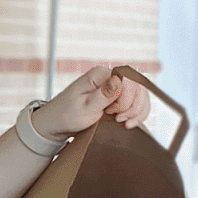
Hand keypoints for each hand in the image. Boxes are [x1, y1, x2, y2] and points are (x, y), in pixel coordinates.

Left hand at [32, 64, 150, 137]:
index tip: (112, 113)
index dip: (126, 99)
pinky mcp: (117, 97)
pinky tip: (128, 123)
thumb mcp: (85, 108)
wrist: (57, 123)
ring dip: (137, 111)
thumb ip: (104, 94)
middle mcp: (110, 77)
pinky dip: (137, 113)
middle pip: (138, 87)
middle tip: (118, 119)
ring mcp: (114, 87)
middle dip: (133, 107)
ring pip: (140, 94)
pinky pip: (135, 102)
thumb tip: (120, 79)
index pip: (129, 80)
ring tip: (123, 123)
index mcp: (100, 74)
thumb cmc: (66, 115)